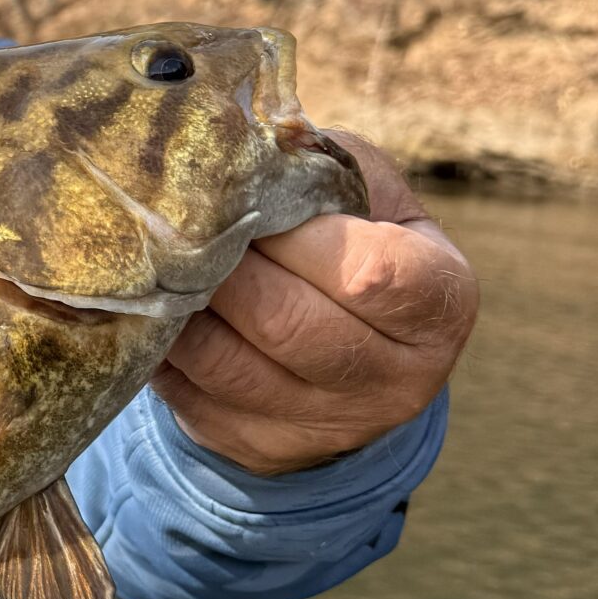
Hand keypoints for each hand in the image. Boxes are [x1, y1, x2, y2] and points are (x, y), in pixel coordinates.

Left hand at [150, 131, 477, 476]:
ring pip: (228, 364)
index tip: (251, 204)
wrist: (343, 337)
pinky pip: (191, 395)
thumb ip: (316, 166)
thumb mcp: (361, 190)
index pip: (371, 274)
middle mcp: (398, 379)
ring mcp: (330, 427)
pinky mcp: (262, 450)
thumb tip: (241, 148)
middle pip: (287, 324)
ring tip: (160, 262)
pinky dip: (162, 346)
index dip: (297, 237)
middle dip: (222, 265)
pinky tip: (156, 308)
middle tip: (180, 225)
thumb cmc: (349, 236)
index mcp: (441, 301)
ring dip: (180, 305)